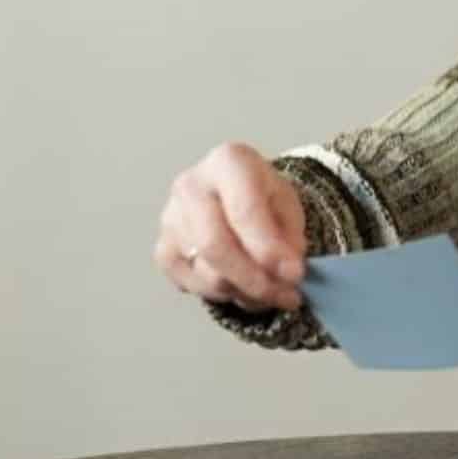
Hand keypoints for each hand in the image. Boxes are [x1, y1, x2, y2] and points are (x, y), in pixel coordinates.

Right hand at [154, 142, 306, 312]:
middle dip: (254, 279)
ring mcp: (170, 219)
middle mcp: (190, 186)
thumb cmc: (264, 196)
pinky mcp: (162, 250)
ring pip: (205, 272)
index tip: (295, 274)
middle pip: (215, 245)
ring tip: (274, 292)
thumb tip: (286, 274)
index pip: (245, 211)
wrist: (236, 194)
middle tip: (286, 296)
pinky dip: (224, 295)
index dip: (270, 249)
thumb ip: (289, 238)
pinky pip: (191, 285)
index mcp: (228, 162)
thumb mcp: (289, 206)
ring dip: (245, 292)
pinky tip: (245, 286)